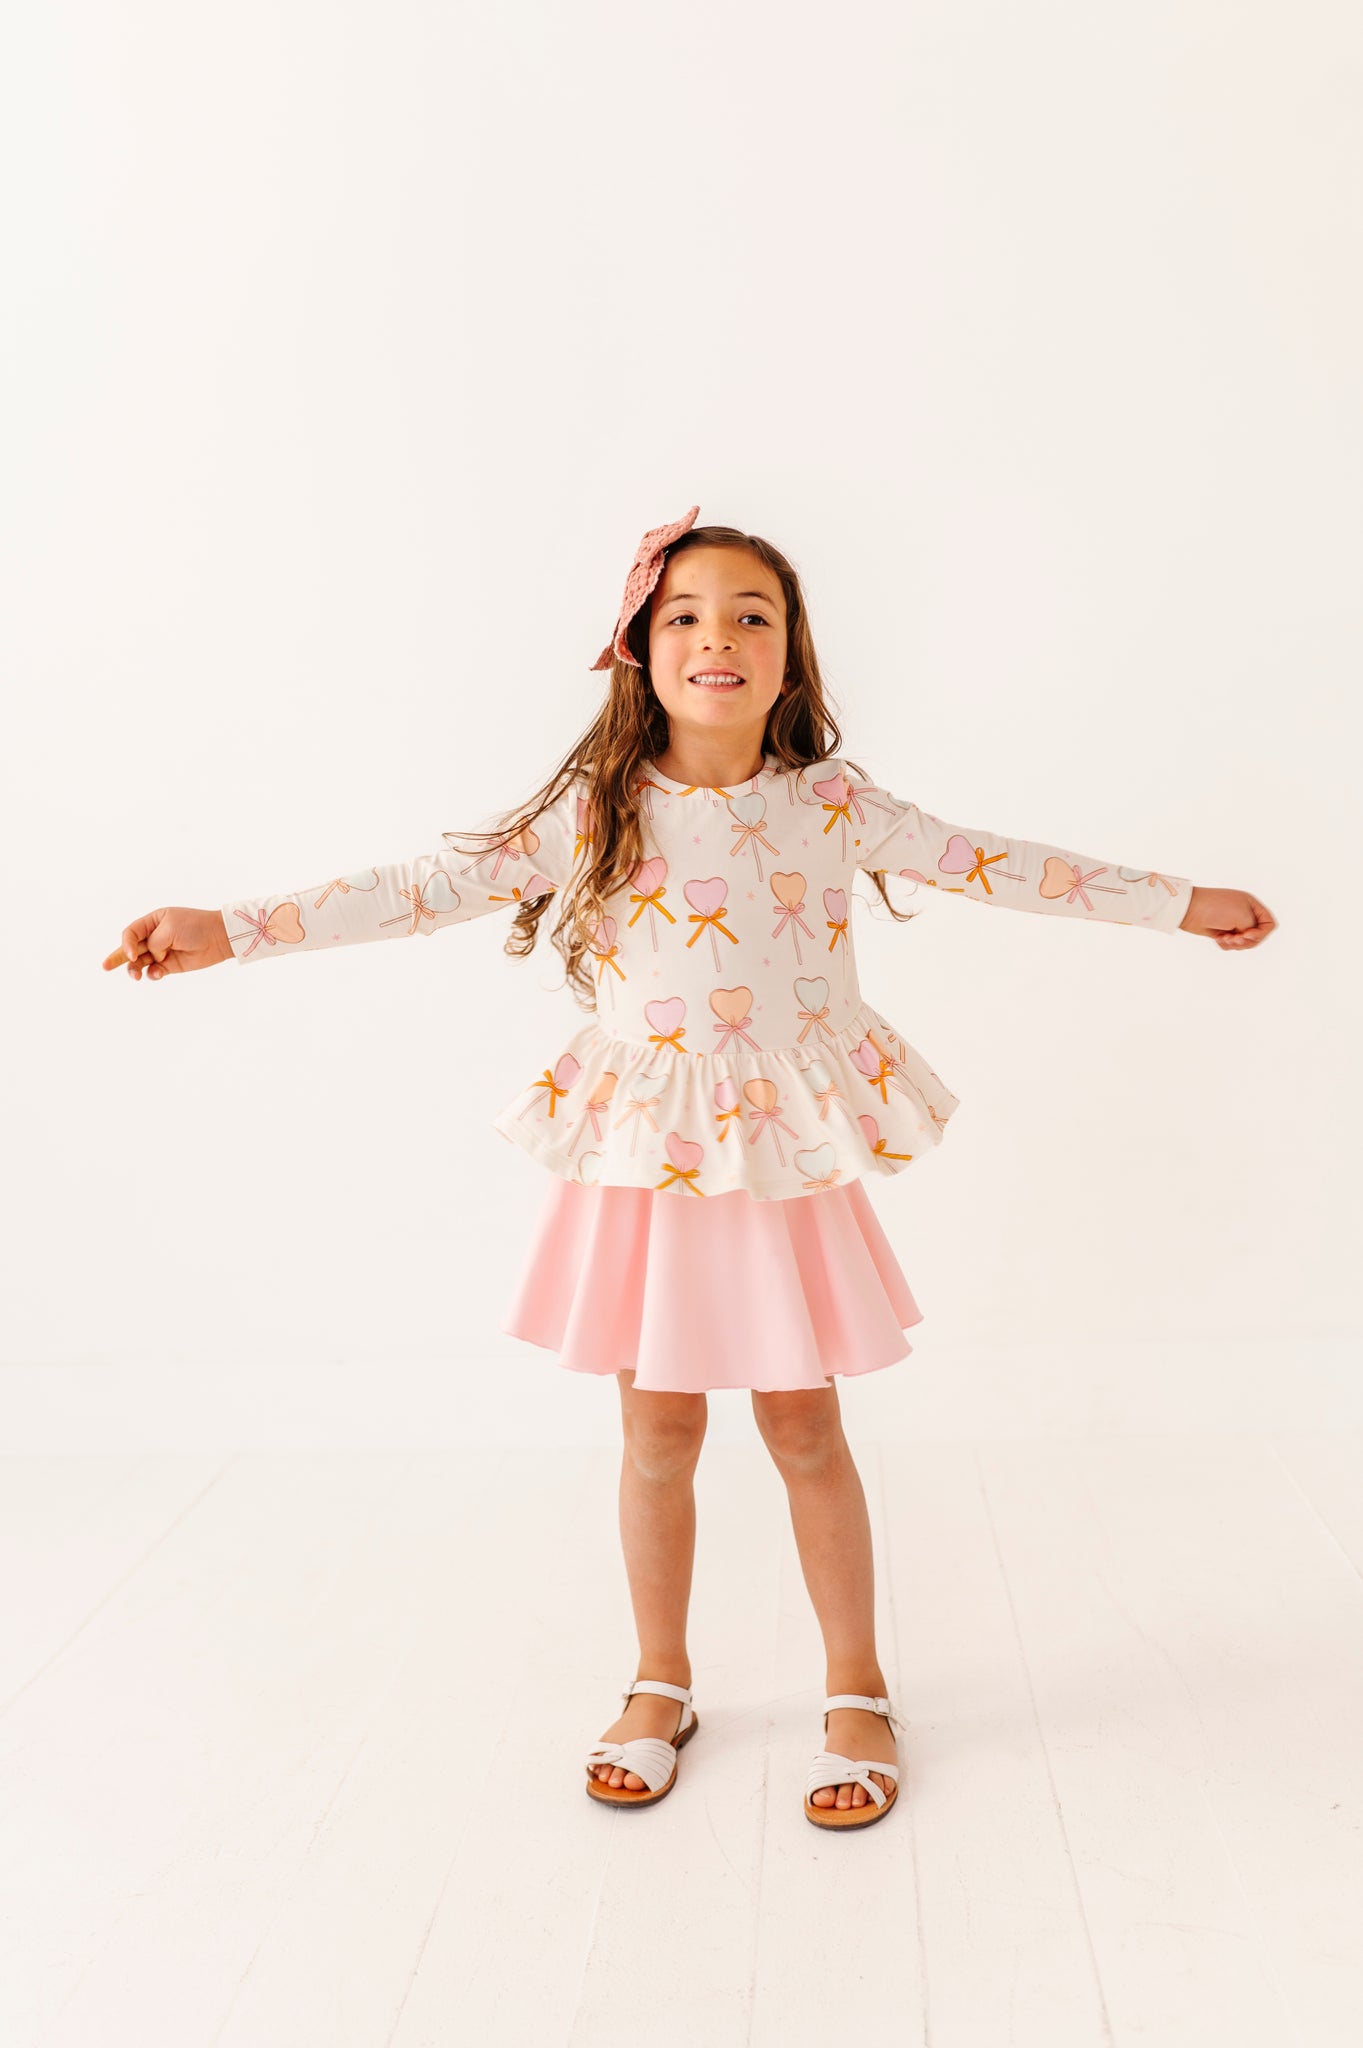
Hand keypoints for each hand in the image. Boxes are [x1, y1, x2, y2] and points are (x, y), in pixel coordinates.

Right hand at [104, 908, 233, 980]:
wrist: (219, 938)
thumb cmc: (195, 926)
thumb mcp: (169, 928)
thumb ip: (154, 943)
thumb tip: (151, 958)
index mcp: (153, 921)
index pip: (130, 933)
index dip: (126, 944)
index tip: (131, 954)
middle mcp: (155, 936)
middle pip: (130, 948)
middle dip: (117, 958)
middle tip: (105, 967)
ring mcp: (162, 951)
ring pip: (141, 963)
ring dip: (135, 969)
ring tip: (136, 976)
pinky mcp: (170, 965)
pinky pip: (154, 972)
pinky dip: (153, 974)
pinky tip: (158, 973)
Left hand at [1179, 887, 1276, 949]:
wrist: (1189, 910)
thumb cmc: (1216, 908)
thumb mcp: (1242, 916)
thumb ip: (1254, 929)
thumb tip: (1249, 938)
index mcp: (1252, 905)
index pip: (1269, 924)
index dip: (1261, 933)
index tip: (1247, 934)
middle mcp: (1245, 914)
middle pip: (1257, 936)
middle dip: (1246, 941)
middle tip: (1234, 938)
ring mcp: (1233, 923)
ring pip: (1244, 943)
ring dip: (1235, 944)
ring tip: (1224, 938)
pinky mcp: (1222, 932)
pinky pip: (1231, 945)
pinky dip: (1225, 944)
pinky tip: (1217, 938)